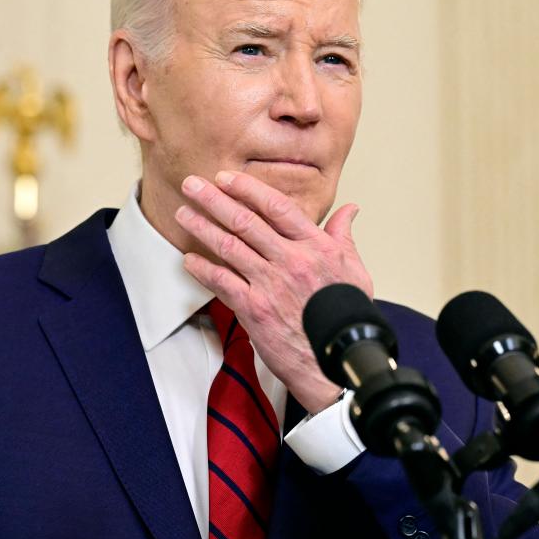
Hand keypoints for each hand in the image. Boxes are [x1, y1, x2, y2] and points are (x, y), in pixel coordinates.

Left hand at [174, 170, 373, 413]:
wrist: (338, 360)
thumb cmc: (347, 317)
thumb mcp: (354, 269)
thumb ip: (344, 236)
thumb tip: (350, 209)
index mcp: (316, 247)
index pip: (277, 207)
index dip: (248, 189)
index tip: (227, 178)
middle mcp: (291, 261)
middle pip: (245, 221)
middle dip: (214, 200)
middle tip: (192, 185)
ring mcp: (271, 284)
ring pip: (229, 246)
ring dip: (202, 227)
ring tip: (183, 214)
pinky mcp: (255, 310)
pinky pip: (222, 282)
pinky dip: (202, 269)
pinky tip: (189, 260)